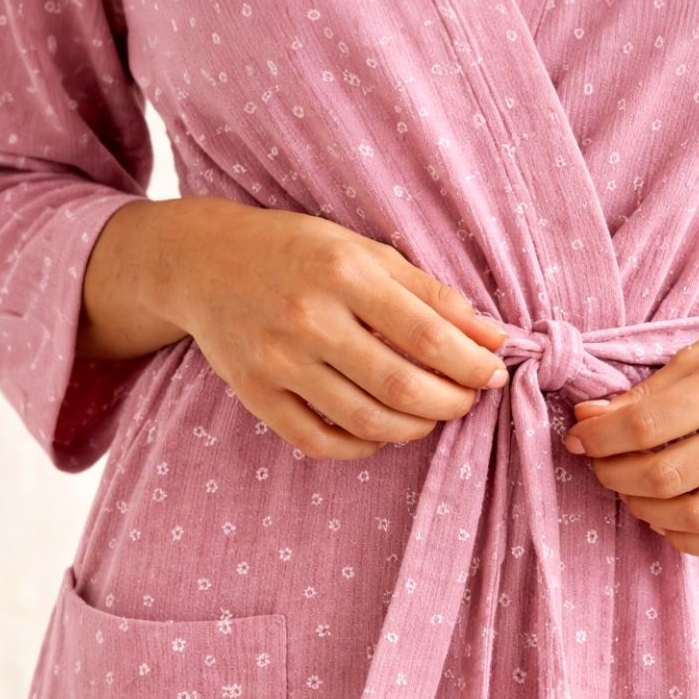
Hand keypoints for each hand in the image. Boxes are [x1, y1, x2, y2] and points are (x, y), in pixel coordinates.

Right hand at [78, 198, 509, 459]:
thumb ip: (431, 294)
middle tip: (467, 400)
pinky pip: (322, 442)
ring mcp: (279, 364)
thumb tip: (494, 338)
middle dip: (451, 403)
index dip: (471, 364)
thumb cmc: (298, 252)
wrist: (204, 262)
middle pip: (402, 387)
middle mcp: (309, 319)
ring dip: (416, 428)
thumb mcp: (365, 252)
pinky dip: (364, 446)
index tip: (494, 374)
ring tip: (432, 414)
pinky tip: (383, 431)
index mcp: (343, 272)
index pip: (427, 335)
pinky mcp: (257, 396)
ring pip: (368, 422)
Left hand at [564, 284, 698, 558]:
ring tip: (632, 491)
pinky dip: (691, 540)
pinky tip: (671, 518)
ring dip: (645, 510)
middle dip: (614, 475)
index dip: (599, 438)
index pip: (646, 426)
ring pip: (695, 516)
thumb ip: (652, 389)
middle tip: (601, 465)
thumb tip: (590, 421)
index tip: (579, 437)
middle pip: (665, 476)